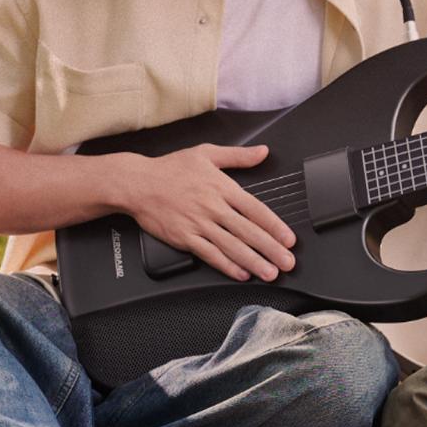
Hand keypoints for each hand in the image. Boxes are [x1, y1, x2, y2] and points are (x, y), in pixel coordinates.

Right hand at [118, 144, 295, 281]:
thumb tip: (263, 152)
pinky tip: (240, 273)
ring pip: (232, 246)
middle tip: (287, 262)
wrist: (137, 183)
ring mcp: (199, 224)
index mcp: (222, 187)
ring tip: (269, 272)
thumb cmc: (170, 169)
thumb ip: (238, 156)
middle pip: (249, 232)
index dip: (275, 226)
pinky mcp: (184, 238)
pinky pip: (210, 254)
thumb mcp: (206, 153)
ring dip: (254, 261)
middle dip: (271, 249)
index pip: (256, 209)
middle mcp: (213, 207)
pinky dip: (227, 265)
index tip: (289, 239)